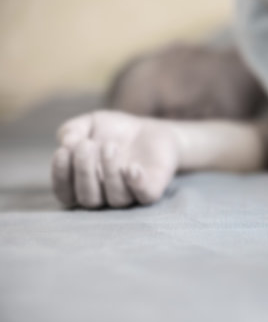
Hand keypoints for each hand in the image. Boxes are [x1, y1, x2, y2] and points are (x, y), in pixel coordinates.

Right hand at [51, 111, 177, 207]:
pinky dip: (137, 184)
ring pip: (116, 199)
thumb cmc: (115, 130)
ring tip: (110, 146)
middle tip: (87, 145)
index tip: (62, 151)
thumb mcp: (90, 123)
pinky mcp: (151, 190)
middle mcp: (104, 194)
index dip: (61, 176)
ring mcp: (129, 194)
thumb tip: (66, 142)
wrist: (151, 129)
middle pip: (88, 199)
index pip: (65, 193)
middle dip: (84, 172)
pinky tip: (133, 167)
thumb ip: (73, 130)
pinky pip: (145, 196)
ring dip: (110, 172)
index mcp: (84, 183)